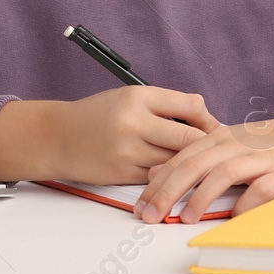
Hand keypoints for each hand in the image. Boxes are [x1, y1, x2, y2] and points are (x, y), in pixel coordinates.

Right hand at [50, 86, 222, 184]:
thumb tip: (206, 119)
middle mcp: (133, 122)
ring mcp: (128, 151)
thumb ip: (164, 106)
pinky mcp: (122, 173)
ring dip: (190, 164)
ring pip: (176, 161)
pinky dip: (170, 176)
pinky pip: (159, 177)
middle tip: (218, 151)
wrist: (56, 137)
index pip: (190, 106)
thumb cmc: (96, 115)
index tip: (215, 127)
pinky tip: (176, 175)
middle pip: (189, 138)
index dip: (209, 119)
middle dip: (207, 146)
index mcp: (137, 97)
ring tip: (201, 165)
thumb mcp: (129, 98)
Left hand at [133, 96, 273, 222]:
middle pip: (193, 164)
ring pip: (222, 173)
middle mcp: (238, 144)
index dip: (156, 181)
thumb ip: (198, 157)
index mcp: (221, 138)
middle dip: (166, 191)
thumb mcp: (234, 145)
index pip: (180, 158)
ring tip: (182, 217)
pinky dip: (244, 205)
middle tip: (148, 215)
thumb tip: (156, 174)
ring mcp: (263, 158)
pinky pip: (261, 190)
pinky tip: (231, 219)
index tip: (138, 205)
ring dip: (200, 197)